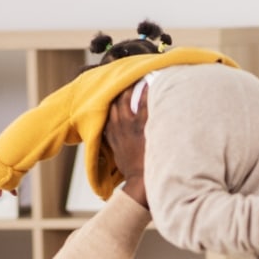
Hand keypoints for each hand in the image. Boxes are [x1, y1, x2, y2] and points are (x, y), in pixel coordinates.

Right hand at [104, 83, 147, 207]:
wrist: (139, 183)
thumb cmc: (133, 173)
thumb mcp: (119, 157)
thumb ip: (118, 145)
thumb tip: (119, 142)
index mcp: (110, 134)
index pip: (107, 110)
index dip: (110, 97)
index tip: (115, 88)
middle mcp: (116, 127)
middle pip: (114, 101)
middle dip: (119, 87)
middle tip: (126, 76)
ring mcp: (128, 126)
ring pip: (124, 99)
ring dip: (130, 86)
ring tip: (137, 76)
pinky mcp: (141, 127)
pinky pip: (144, 104)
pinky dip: (146, 92)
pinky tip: (151, 83)